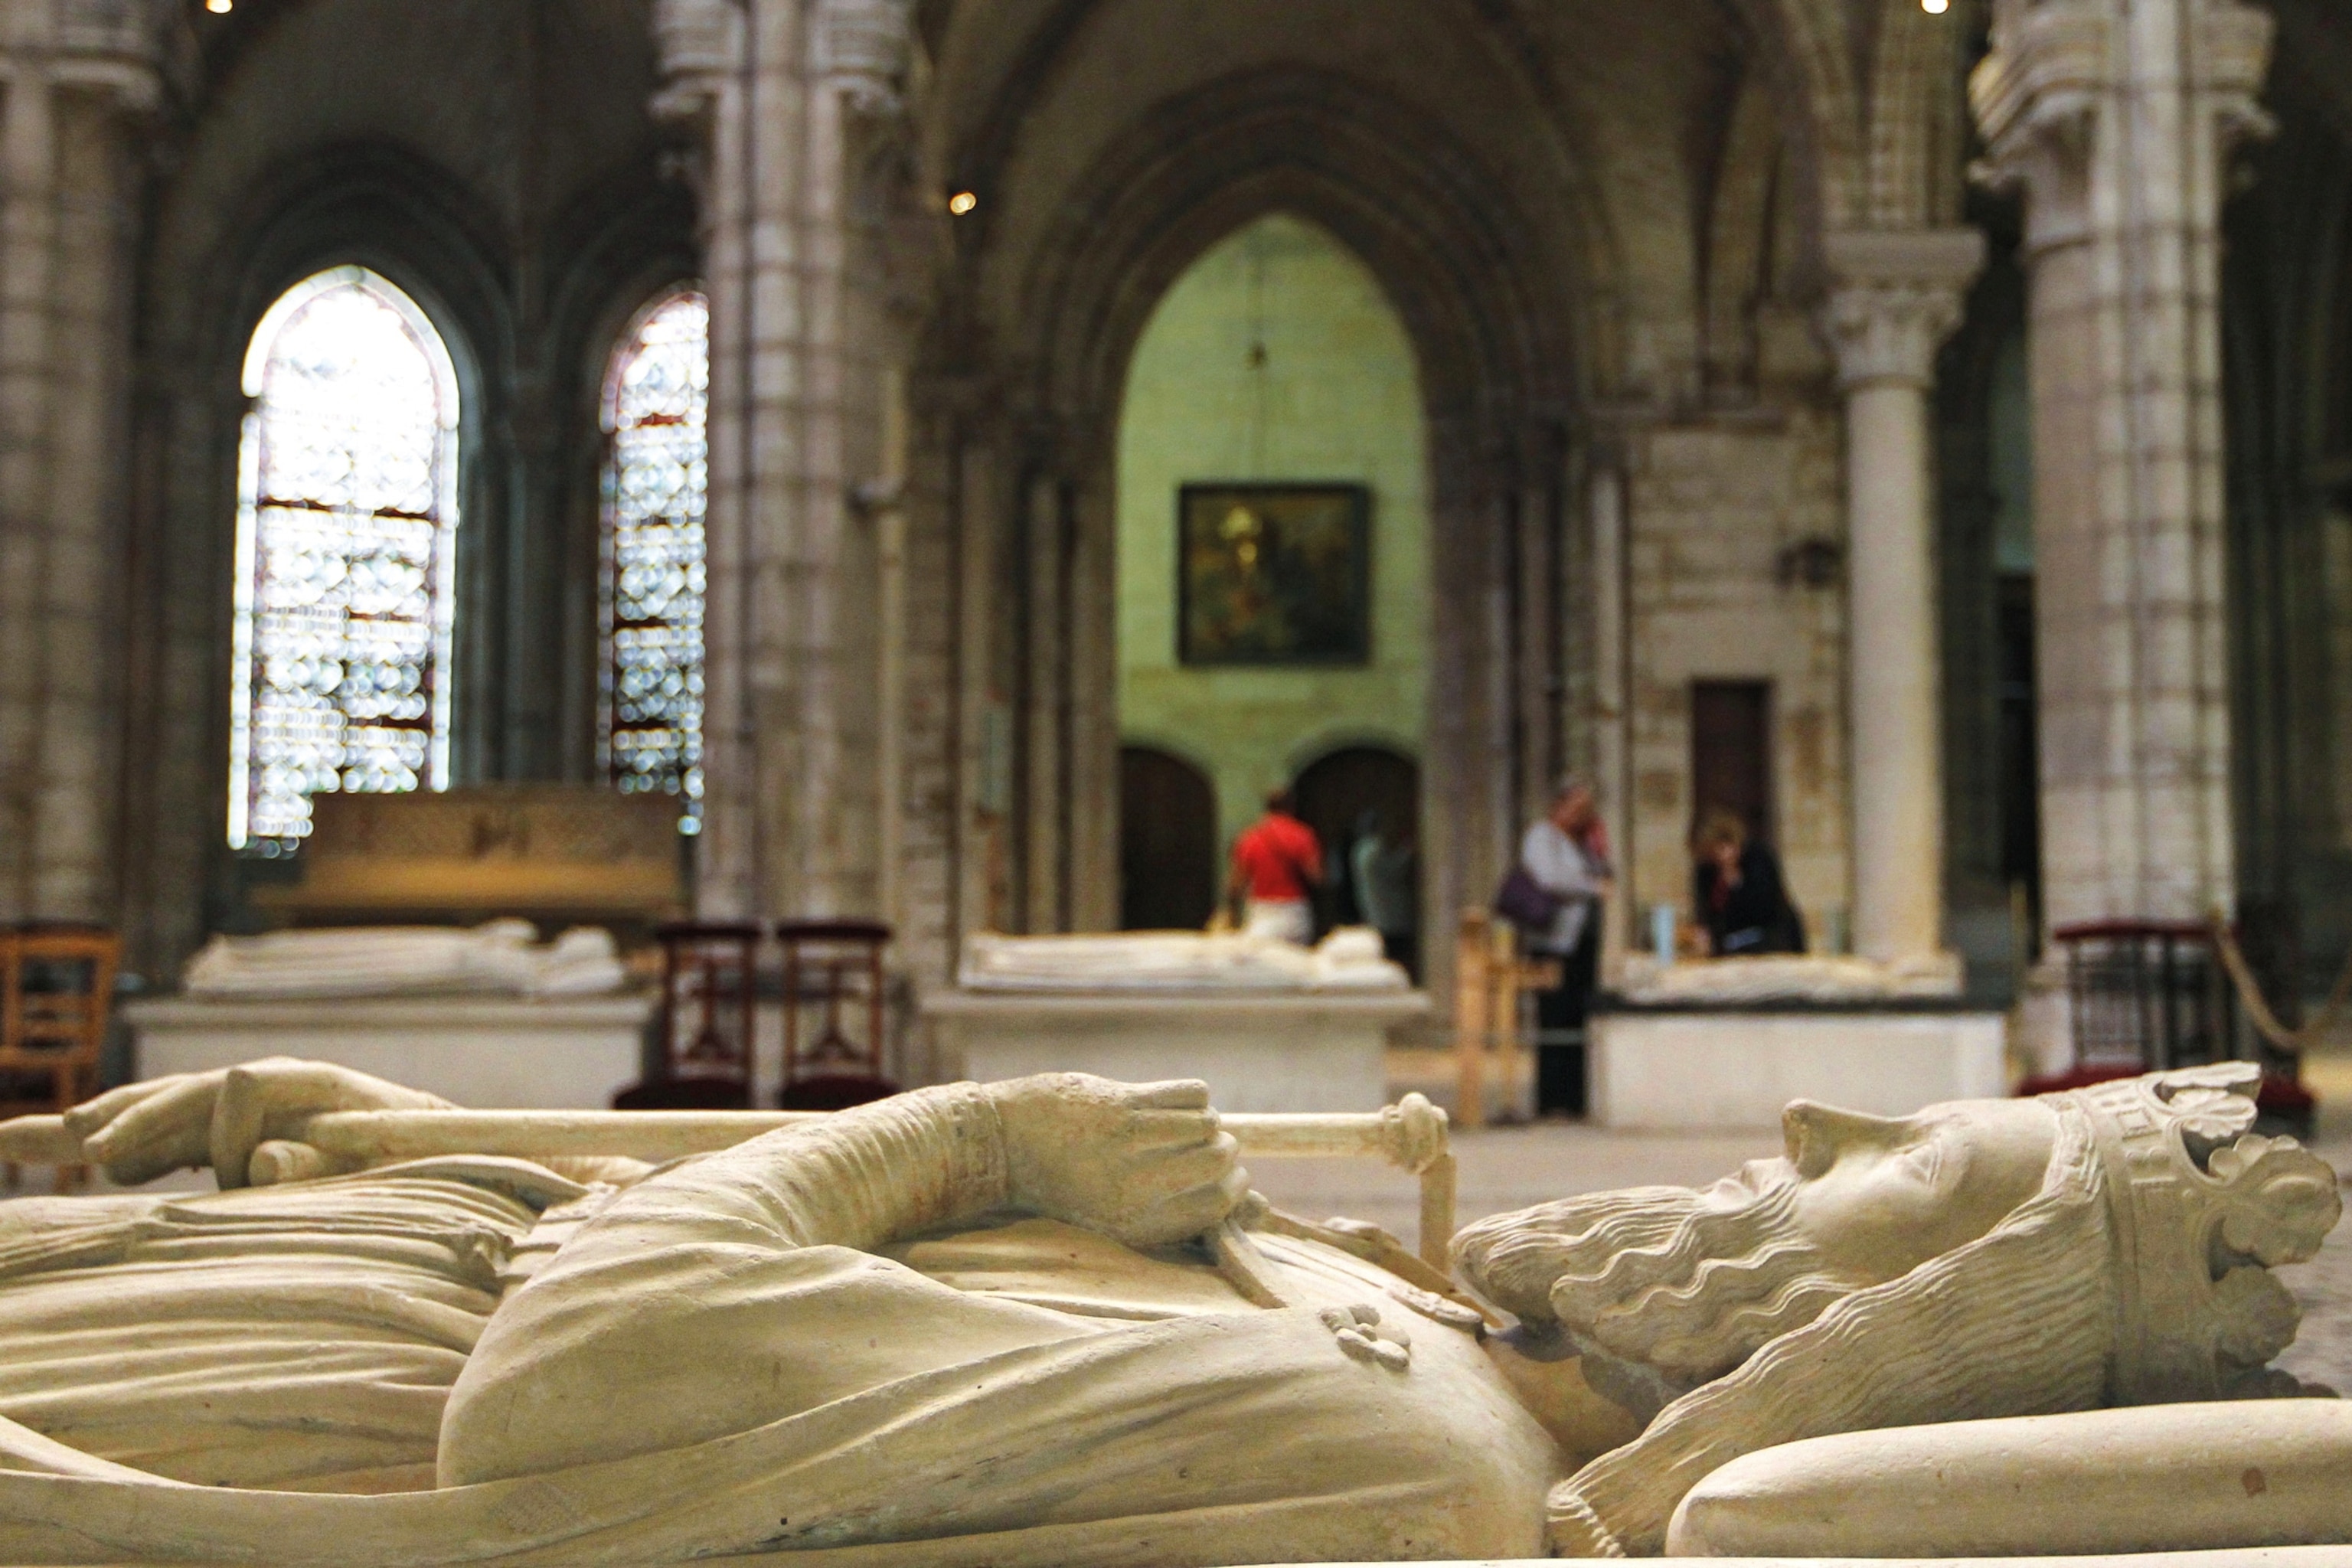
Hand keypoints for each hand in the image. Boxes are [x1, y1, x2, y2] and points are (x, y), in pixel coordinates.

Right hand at [58, 1057, 451, 1187]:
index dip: (234, 1134)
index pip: (241, 1087)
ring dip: (109, 1121)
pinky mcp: (241, 1131)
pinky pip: (174, 1131)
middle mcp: (273, 1084)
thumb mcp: (382, 1163)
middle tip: (73, 1146)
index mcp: (311, 1083)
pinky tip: (84, 1151)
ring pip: (165, 1106)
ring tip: (43, 1138)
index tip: (240, 1180)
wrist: (438, 1145)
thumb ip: (324, 1165)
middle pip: (183, 1090)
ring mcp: (251, 1106)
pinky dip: (128, 1139)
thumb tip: (262, 1164)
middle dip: (129, 1117)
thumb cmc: (415, 1158)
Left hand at [987, 1074, 1248, 1246]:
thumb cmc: (1075, 1183)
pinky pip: (1190, 1093)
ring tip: (1183, 1124)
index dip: (1235, 1186)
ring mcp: (1126, 1142)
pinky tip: (1170, 1102)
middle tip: (1206, 1147)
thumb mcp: (1130, 1211)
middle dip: (1225, 1151)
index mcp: (1137, 1224)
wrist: (1002, 1146)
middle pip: (1221, 1160)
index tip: (1224, 1175)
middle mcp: (1134, 1187)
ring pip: (1208, 1124)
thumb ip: (1195, 1212)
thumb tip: (1264, 1209)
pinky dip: (1193, 1095)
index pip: (1222, 1203)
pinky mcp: (1118, 1102)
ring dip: (1206, 1121)